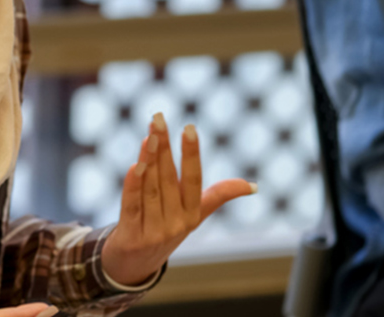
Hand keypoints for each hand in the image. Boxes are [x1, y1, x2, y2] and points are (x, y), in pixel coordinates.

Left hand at [102, 113, 256, 286]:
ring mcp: (153, 231)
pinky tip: (134, 166)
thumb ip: (218, 196)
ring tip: (149, 135)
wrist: (135, 265)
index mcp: (192, 214)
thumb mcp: (194, 215)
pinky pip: (132, 206)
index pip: (194, 179)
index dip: (192, 154)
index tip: (189, 128)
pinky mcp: (131, 236)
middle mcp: (176, 222)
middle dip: (165, 147)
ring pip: (151, 190)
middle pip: (169, 179)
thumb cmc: (165, 231)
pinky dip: (132, 187)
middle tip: (158, 118)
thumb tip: (253, 186)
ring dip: (149, 160)